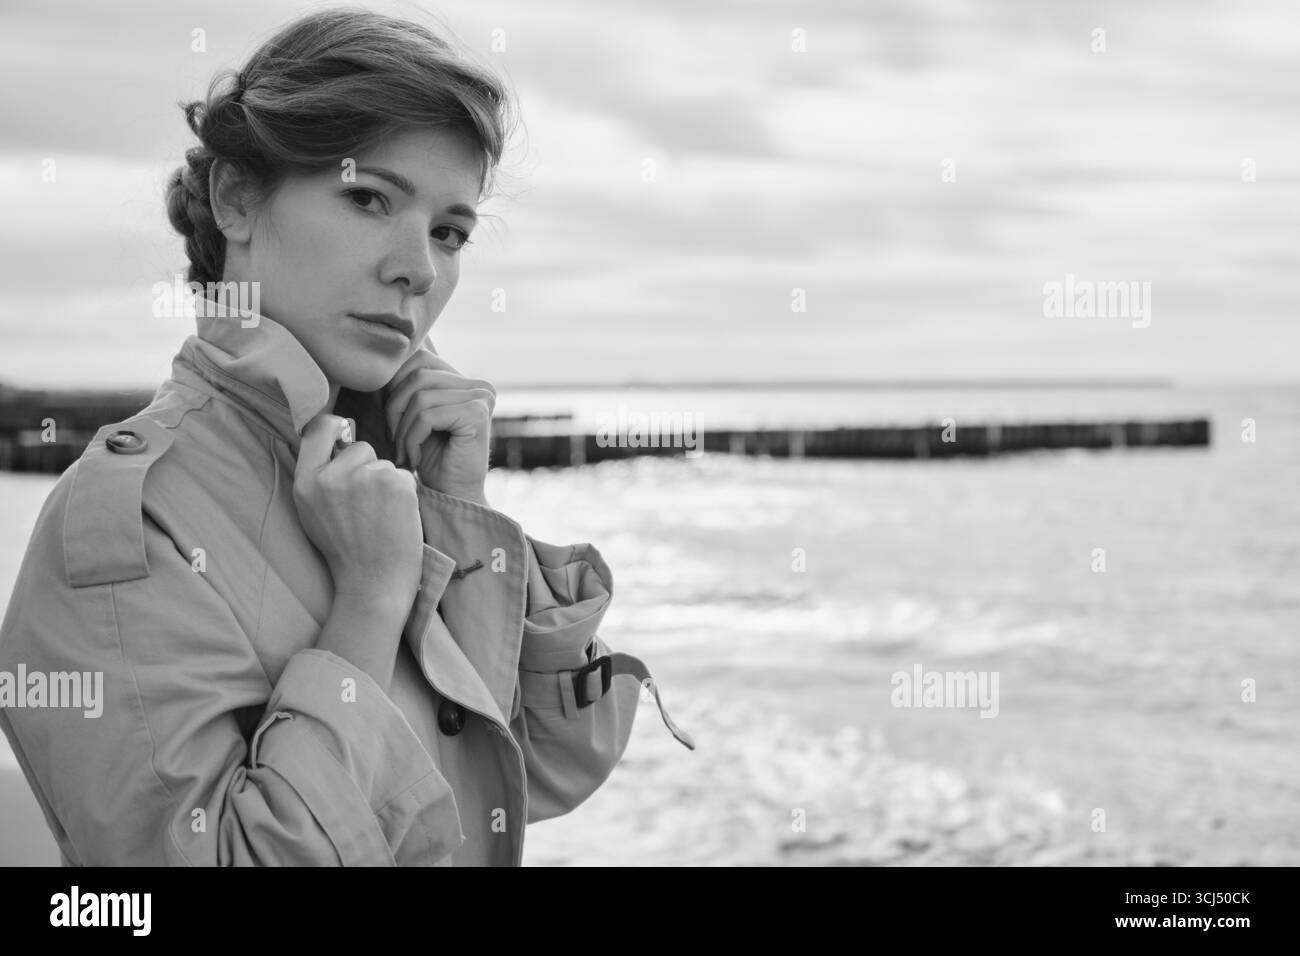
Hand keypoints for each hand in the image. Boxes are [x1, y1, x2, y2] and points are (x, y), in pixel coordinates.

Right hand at [292, 412, 423, 605]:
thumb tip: (335, 430)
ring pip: (384, 463)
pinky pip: (405, 475)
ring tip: (380, 516)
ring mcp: (364, 477)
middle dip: (367, 468)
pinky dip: (406, 493)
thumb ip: (319, 475)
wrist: (373, 583)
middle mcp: (331, 476)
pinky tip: (396, 518)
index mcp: (306, 483)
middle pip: (359, 447)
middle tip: (366, 505)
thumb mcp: (313, 512)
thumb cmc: (346, 550)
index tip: (343, 433)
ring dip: (388, 483)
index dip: (334, 427)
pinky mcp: (394, 483)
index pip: (318, 429)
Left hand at [382, 343, 495, 505]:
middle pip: (417, 375)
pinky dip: (411, 439)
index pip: (418, 358)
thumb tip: (380, 360)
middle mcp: (479, 385)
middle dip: (394, 409)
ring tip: (403, 452)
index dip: (394, 386)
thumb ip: (407, 386)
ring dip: (401, 429)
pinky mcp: (477, 415)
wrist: (452, 497)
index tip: (391, 420)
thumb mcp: (413, 414)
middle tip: (393, 440)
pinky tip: (414, 458)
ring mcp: (482, 397)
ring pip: (420, 397)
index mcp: (465, 380)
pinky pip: (427, 416)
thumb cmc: (430, 458)